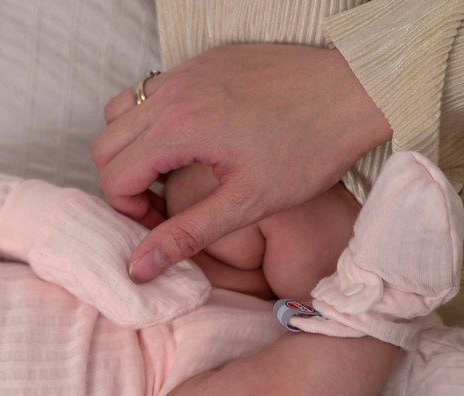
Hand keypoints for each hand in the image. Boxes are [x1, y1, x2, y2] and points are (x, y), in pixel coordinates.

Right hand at [93, 44, 390, 280]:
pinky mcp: (204, 59)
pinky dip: (154, 119)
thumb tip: (138, 268)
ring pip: (121, 111)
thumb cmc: (310, 148)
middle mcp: (174, 91)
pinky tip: (192, 142)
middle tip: (160, 205)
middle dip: (122, 181)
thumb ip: (185, 236)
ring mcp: (187, 70)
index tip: (160, 224)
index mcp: (179, 127)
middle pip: (105, 143)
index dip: (128, 210)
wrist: (357, 91)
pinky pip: (153, 89)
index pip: (114, 175)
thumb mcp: (246, 204)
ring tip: (170, 172)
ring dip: (132, 146)